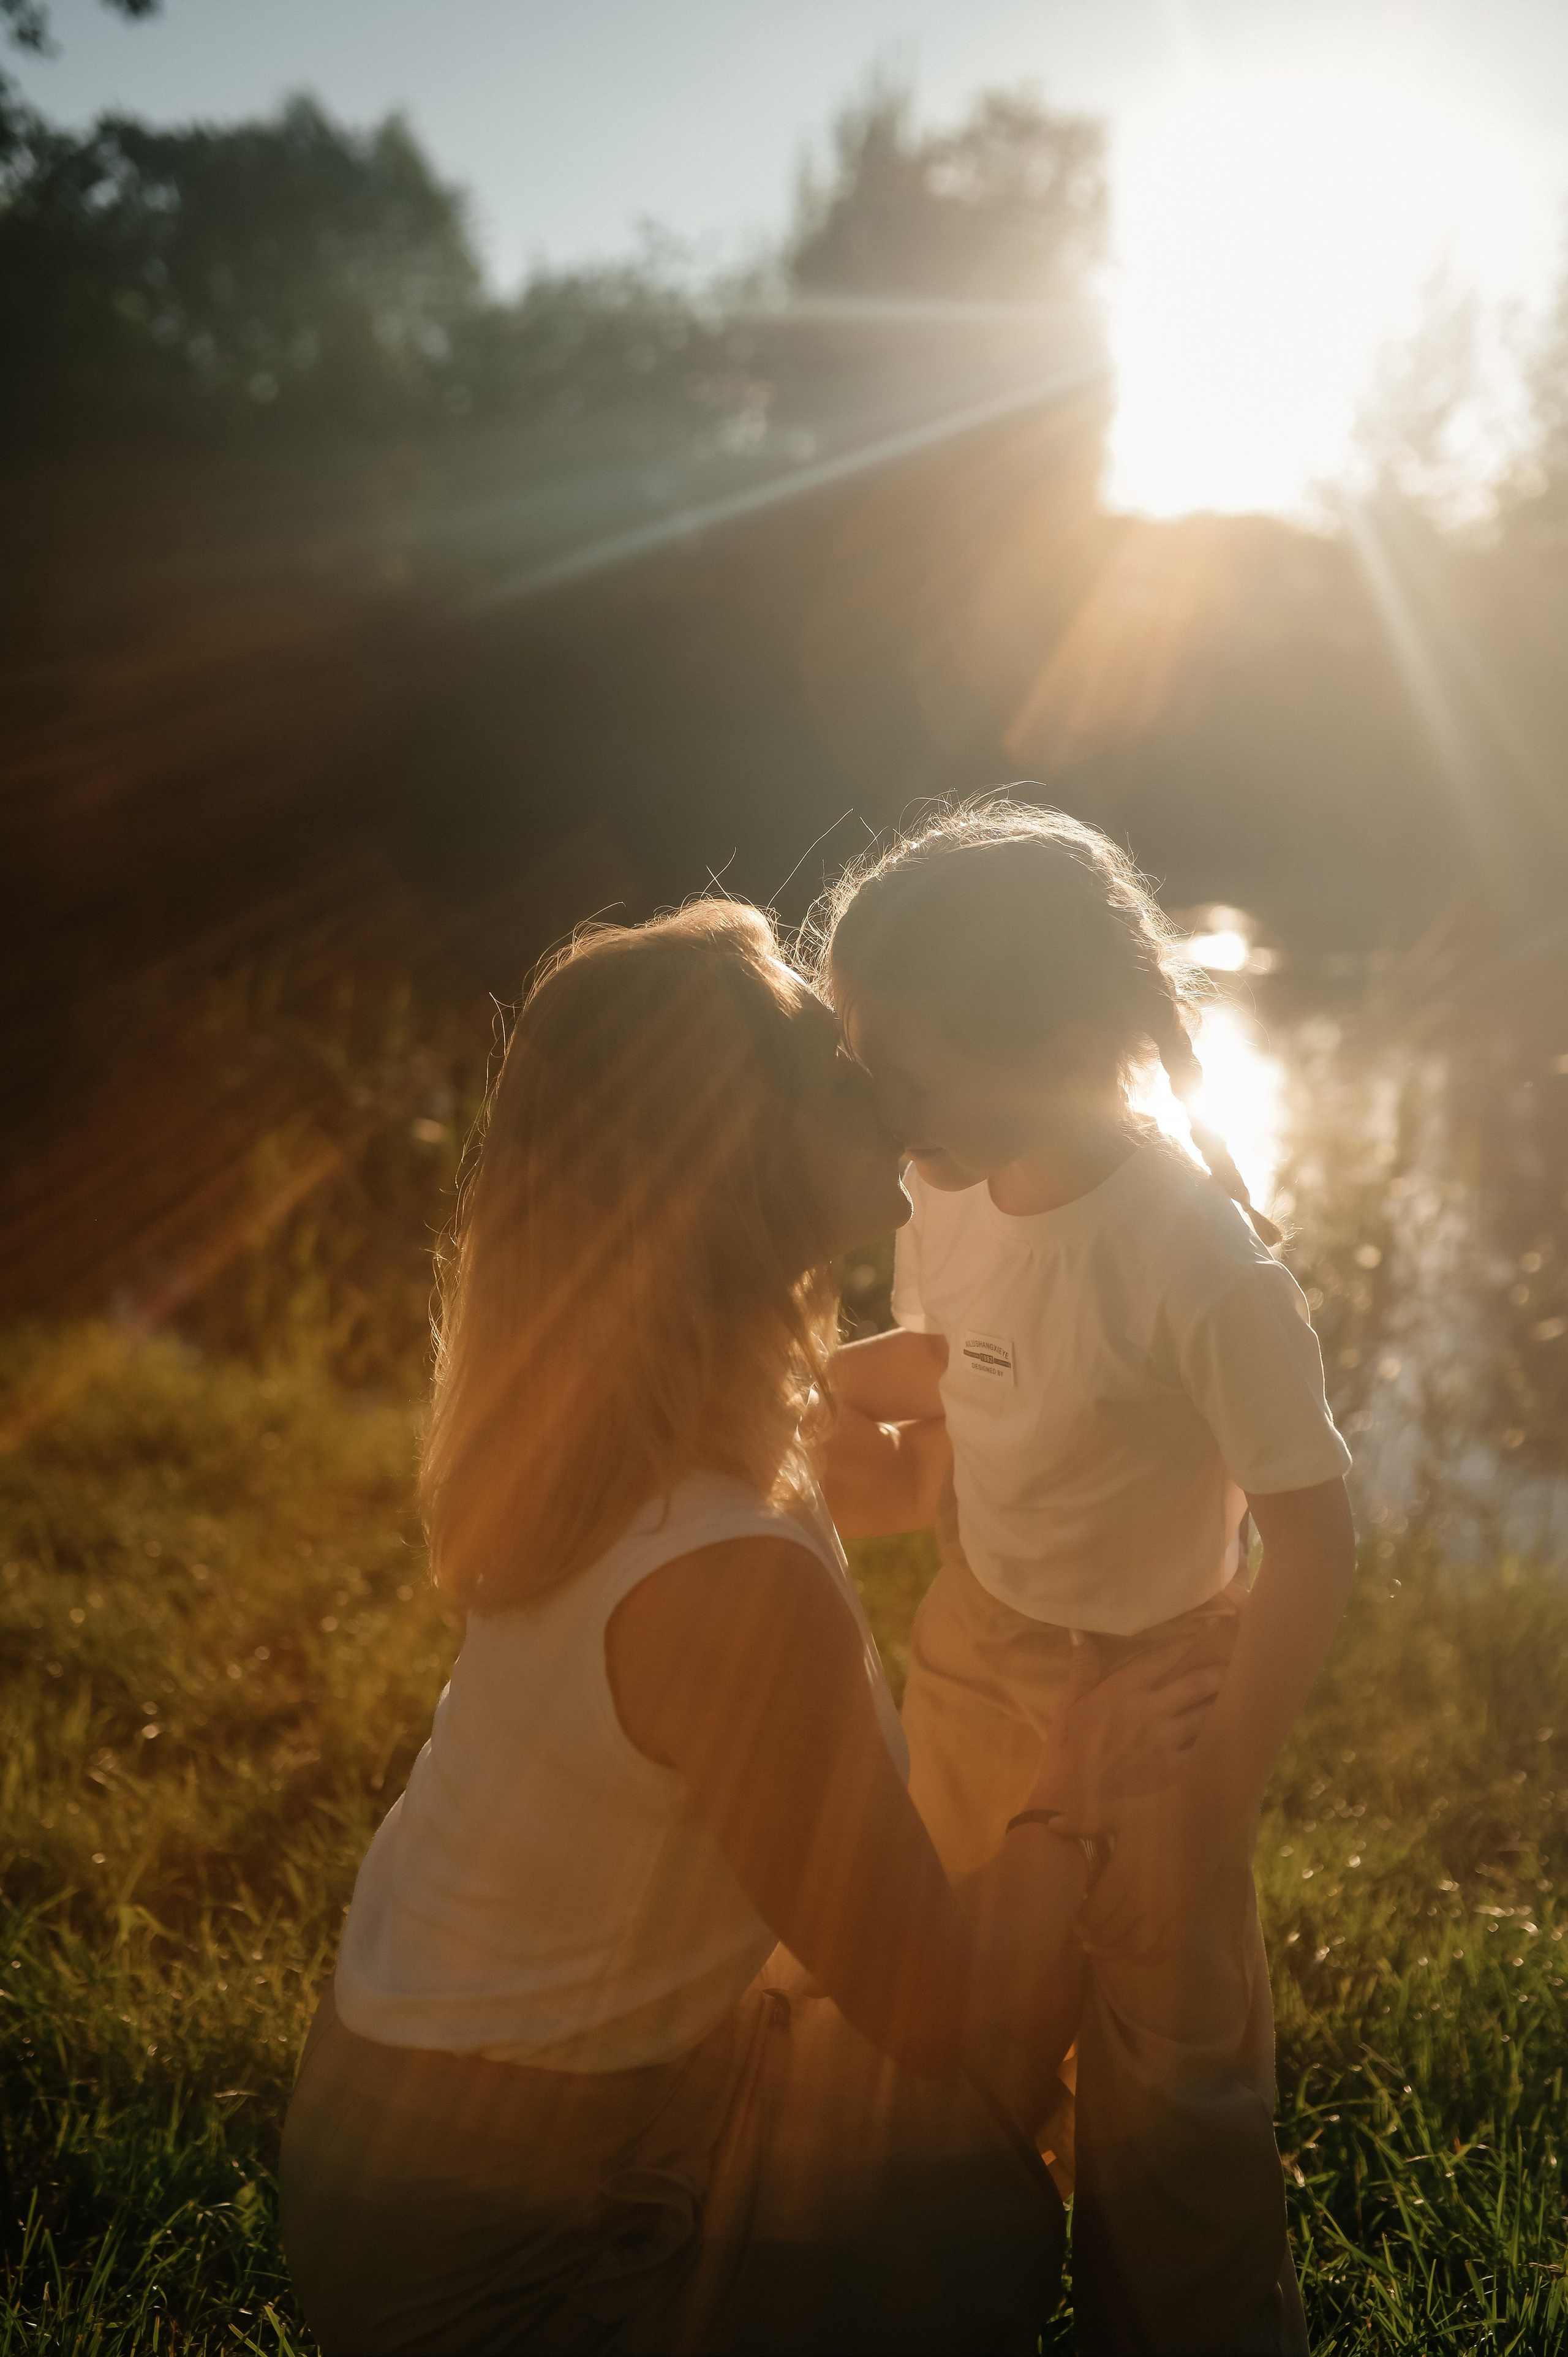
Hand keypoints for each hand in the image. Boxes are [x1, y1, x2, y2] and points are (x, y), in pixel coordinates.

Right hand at [1028, 1641, 1226, 1836]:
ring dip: (1219, 1705)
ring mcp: (1165, 1740)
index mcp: (1126, 1689)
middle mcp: (1151, 1709)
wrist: (1073, 1791)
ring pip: (1203, 1716)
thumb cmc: (1070, 1743)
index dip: (1189, 1641)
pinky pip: (1199, 1747)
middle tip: (1234, 1664)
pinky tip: (1222, 1733)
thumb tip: (1080, 1631)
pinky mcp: (1172, 1767)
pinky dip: (1211, 1738)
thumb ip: (1083, 1666)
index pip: (1164, 1658)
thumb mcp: (1071, 1701)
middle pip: (1194, 1685)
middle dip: (1217, 1673)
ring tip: (1236, 1696)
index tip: (1208, 1628)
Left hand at [1075, 1777, 1235, 1966]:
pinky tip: (1128, 1949)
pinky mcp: (1184, 1915)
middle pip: (1112, 1933)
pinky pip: (1164, 1950)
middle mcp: (1150, 1897)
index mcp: (1129, 1872)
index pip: (1095, 1913)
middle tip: (1078, 1927)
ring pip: (1136, 1948)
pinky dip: (1144, 1958)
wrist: (1202, 1812)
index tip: (1071, 1912)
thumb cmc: (1154, 1810)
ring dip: (1114, 1951)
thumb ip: (1086, 1821)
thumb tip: (1052, 1826)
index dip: (1079, 1919)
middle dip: (1091, 1934)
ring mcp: (1170, 1910)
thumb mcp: (1118, 1811)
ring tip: (1096, 1942)